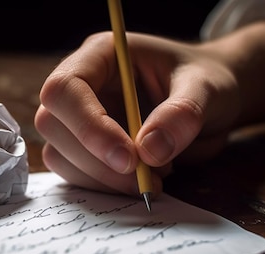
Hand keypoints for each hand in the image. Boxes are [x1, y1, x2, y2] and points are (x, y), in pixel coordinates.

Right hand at [35, 31, 240, 196]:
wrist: (211, 102)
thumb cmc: (207, 81)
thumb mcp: (207, 88)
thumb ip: (182, 113)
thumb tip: (149, 151)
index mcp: (101, 56)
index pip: (65, 89)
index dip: (88, 126)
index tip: (129, 159)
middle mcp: (82, 86)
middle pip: (53, 124)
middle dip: (97, 161)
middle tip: (148, 178)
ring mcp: (79, 119)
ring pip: (59, 155)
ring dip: (102, 179)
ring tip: (154, 175)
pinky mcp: (86, 149)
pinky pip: (76, 174)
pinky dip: (106, 187)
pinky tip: (143, 179)